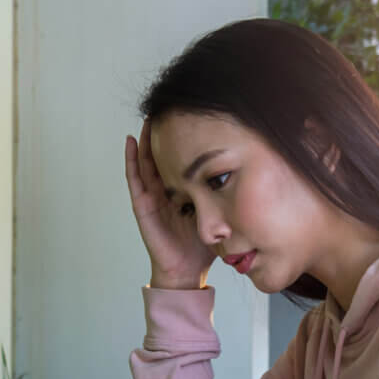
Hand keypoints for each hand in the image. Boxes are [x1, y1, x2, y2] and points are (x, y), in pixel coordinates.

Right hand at [125, 120, 215, 288]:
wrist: (187, 271)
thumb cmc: (202, 246)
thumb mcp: (218, 213)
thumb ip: (225, 196)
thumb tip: (247, 172)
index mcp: (182, 192)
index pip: (181, 161)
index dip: (184, 141)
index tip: (190, 118)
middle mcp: (165, 191)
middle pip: (161, 155)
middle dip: (163, 133)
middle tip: (167, 108)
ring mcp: (152, 197)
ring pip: (146, 161)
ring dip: (146, 139)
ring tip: (148, 116)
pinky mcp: (143, 206)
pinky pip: (134, 179)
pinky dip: (131, 159)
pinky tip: (131, 140)